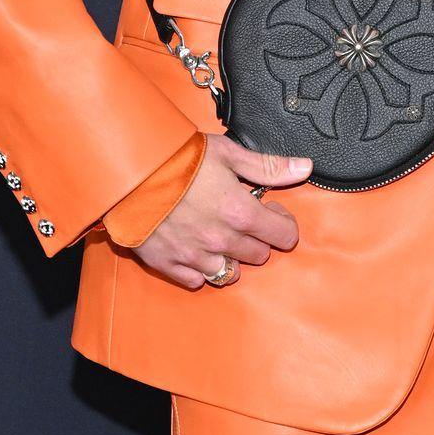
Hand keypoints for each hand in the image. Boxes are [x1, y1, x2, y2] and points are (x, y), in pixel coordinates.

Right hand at [132, 133, 309, 288]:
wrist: (129, 171)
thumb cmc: (179, 157)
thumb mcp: (228, 153)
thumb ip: (269, 166)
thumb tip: (304, 168)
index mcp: (241, 213)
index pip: (283, 236)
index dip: (282, 223)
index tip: (269, 210)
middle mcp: (222, 241)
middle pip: (259, 255)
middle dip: (257, 238)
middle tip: (242, 218)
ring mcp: (195, 256)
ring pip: (231, 273)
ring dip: (231, 257)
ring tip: (219, 234)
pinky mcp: (169, 264)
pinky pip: (197, 281)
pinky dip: (200, 269)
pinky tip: (196, 248)